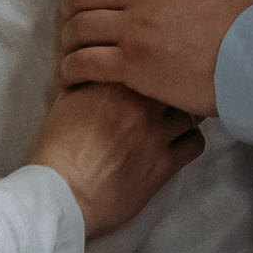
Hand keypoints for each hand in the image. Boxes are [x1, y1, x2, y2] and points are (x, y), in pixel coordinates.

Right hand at [25, 81, 204, 238]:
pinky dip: (189, 142)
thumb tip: (95, 68)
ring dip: (182, 116)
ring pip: (189, 113)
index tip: (153, 75)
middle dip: (172, 89)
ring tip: (172, 124)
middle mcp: (141, 102)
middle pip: (175, 83)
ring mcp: (157, 132)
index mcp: (115, 81)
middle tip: (168, 97)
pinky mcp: (166, 163)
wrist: (60, 193)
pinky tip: (177, 147)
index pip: (150, 60)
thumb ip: (87, 79)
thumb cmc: (56, 149)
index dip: (154, 68)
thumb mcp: (66, 101)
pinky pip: (196, 143)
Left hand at [58, 0, 252, 117]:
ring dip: (67, 40)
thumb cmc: (248, 23)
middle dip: (68, 5)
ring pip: (78, 25)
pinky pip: (85, 61)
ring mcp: (134, 28)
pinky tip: (71, 77)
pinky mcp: (133, 65)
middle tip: (68, 21)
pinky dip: (71, 69)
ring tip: (69, 52)